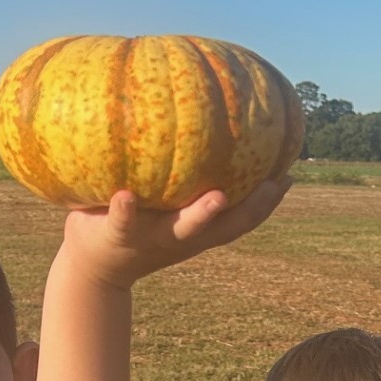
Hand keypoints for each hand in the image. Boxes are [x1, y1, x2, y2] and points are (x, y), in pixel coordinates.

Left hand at [58, 176, 290, 288]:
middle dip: (252, 208)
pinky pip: (123, 222)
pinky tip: (125, 195)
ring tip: (217, 197)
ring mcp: (152, 237)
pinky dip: (126, 210)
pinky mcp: (117, 236)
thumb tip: (194, 115)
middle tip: (275, 184)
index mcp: (196, 228)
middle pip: (225, 227)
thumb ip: (177, 168)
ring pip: (183, 229)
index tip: (289, 176)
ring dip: (202, 216)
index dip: (267, 202)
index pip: (240, 217)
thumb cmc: (130, 220)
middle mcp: (181, 235)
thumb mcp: (159, 199)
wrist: (92, 266)